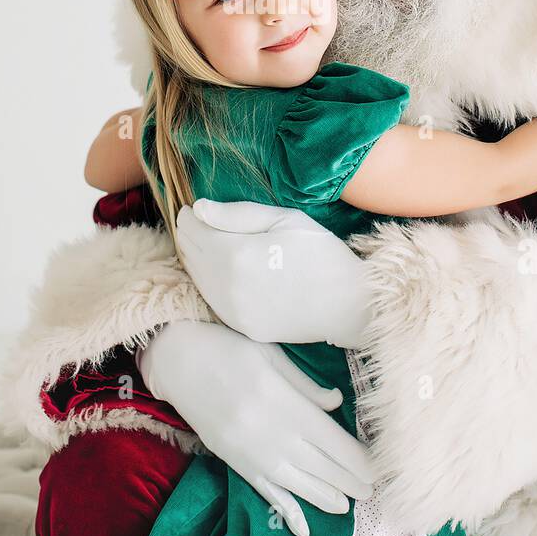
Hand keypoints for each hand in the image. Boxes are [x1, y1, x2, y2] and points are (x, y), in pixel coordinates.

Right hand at [138, 321, 374, 535]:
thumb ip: (305, 385)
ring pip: (298, 484)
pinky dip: (286, 511)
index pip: (332, 441)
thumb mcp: (271, 355)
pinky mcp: (234, 462)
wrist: (177, 360)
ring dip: (325, 497)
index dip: (358, 459)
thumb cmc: (227, 348)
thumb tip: (335, 404)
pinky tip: (303, 529)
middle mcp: (271, 435)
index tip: (379, 470)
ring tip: (348, 506)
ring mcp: (251, 453)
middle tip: (373, 492)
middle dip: (349, 481)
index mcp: (285, 404)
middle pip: (320, 465)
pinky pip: (265, 492)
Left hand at [176, 198, 371, 346]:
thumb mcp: (284, 219)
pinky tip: (218, 270)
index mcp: (236, 254)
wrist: (347, 303)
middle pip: (191, 255)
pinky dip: (208, 281)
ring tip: (204, 242)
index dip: (189, 217)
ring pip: (198, 279)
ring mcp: (234, 311)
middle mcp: (228, 286)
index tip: (190, 208)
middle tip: (193, 222)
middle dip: (188, 235)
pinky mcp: (242, 327)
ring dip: (195, 259)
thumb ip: (238, 214)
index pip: (194, 230)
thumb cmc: (320, 252)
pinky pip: (213, 300)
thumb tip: (199, 208)